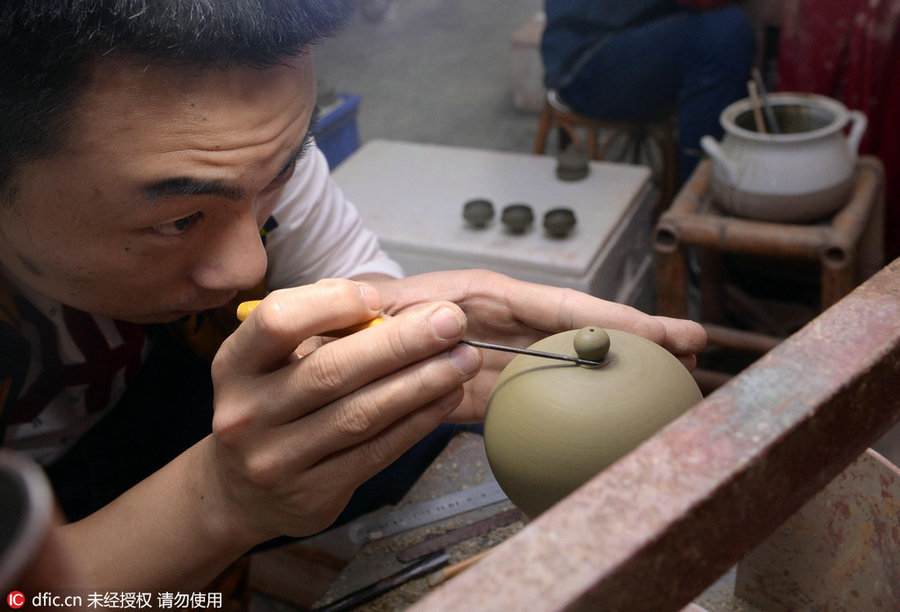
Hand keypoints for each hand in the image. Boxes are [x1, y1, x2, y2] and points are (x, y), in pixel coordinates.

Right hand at [206, 278, 481, 541]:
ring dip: (421, 383)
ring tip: (464, 359)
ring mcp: (277, 460)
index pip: (279, 321)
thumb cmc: (270, 405)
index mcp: (234, 365)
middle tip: (452, 321)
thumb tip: (382, 304)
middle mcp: (247, 413)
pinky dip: (417, 421)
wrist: (240, 492)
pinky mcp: (313, 495)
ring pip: (361, 414)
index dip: (333, 304)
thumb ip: (316, 327)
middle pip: (332, 370)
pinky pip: (376, 451)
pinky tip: (446, 397)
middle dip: (401, 342)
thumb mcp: (269, 361)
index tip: (379, 300)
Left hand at [365, 270, 706, 421]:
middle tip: (694, 345)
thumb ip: (407, 318)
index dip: (612, 317)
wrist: (350, 346)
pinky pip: (544, 399)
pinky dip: (580, 407)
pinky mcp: (492, 392)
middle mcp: (505, 326)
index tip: (658, 330)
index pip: (561, 305)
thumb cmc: (371, 317)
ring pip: (573, 362)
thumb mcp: (382, 311)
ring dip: (621, 369)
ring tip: (673, 378)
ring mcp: (504, 359)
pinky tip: (614, 417)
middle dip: (639, 335)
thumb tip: (443, 324)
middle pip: (583, 329)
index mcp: (487, 298)